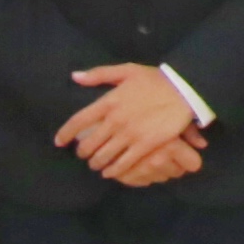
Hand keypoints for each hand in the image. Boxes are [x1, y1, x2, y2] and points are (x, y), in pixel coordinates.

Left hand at [62, 61, 203, 188]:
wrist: (184, 90)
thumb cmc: (155, 80)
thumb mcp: (127, 70)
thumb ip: (99, 74)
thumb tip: (74, 77)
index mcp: (108, 101)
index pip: (78, 121)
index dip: (65, 134)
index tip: (59, 142)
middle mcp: (115, 120)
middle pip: (89, 144)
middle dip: (83, 153)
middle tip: (84, 155)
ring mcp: (130, 134)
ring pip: (104, 157)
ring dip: (96, 164)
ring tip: (96, 165)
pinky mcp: (145, 146)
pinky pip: (123, 164)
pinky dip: (114, 170)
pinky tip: (111, 172)